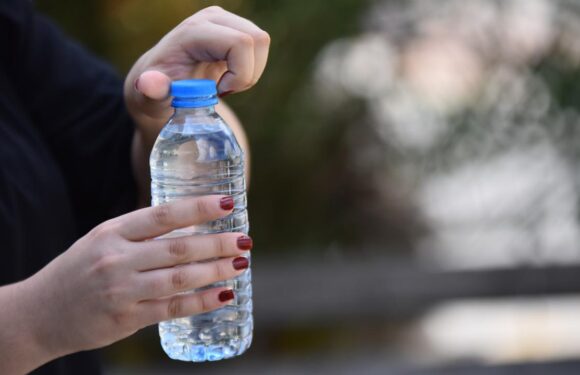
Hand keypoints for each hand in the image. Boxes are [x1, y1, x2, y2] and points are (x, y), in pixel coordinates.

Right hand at [23, 195, 251, 358]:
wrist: (39, 313)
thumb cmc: (79, 270)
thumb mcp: (102, 240)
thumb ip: (140, 232)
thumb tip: (192, 224)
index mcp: (112, 232)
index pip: (163, 215)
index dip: (199, 208)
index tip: (228, 202)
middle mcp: (116, 258)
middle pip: (177, 248)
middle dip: (216, 243)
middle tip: (244, 240)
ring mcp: (121, 290)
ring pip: (179, 278)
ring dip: (215, 271)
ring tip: (240, 263)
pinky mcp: (126, 318)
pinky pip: (172, 308)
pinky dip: (202, 302)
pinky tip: (224, 295)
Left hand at [123, 6, 270, 128]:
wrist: (160, 81)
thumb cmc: (156, 91)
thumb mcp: (150, 97)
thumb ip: (151, 92)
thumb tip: (149, 84)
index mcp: (194, 32)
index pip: (240, 43)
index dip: (240, 74)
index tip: (218, 92)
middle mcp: (212, 18)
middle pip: (257, 40)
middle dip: (248, 74)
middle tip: (224, 90)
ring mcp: (225, 20)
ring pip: (262, 42)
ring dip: (250, 72)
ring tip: (225, 84)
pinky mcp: (234, 28)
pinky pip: (259, 46)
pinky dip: (250, 68)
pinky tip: (229, 77)